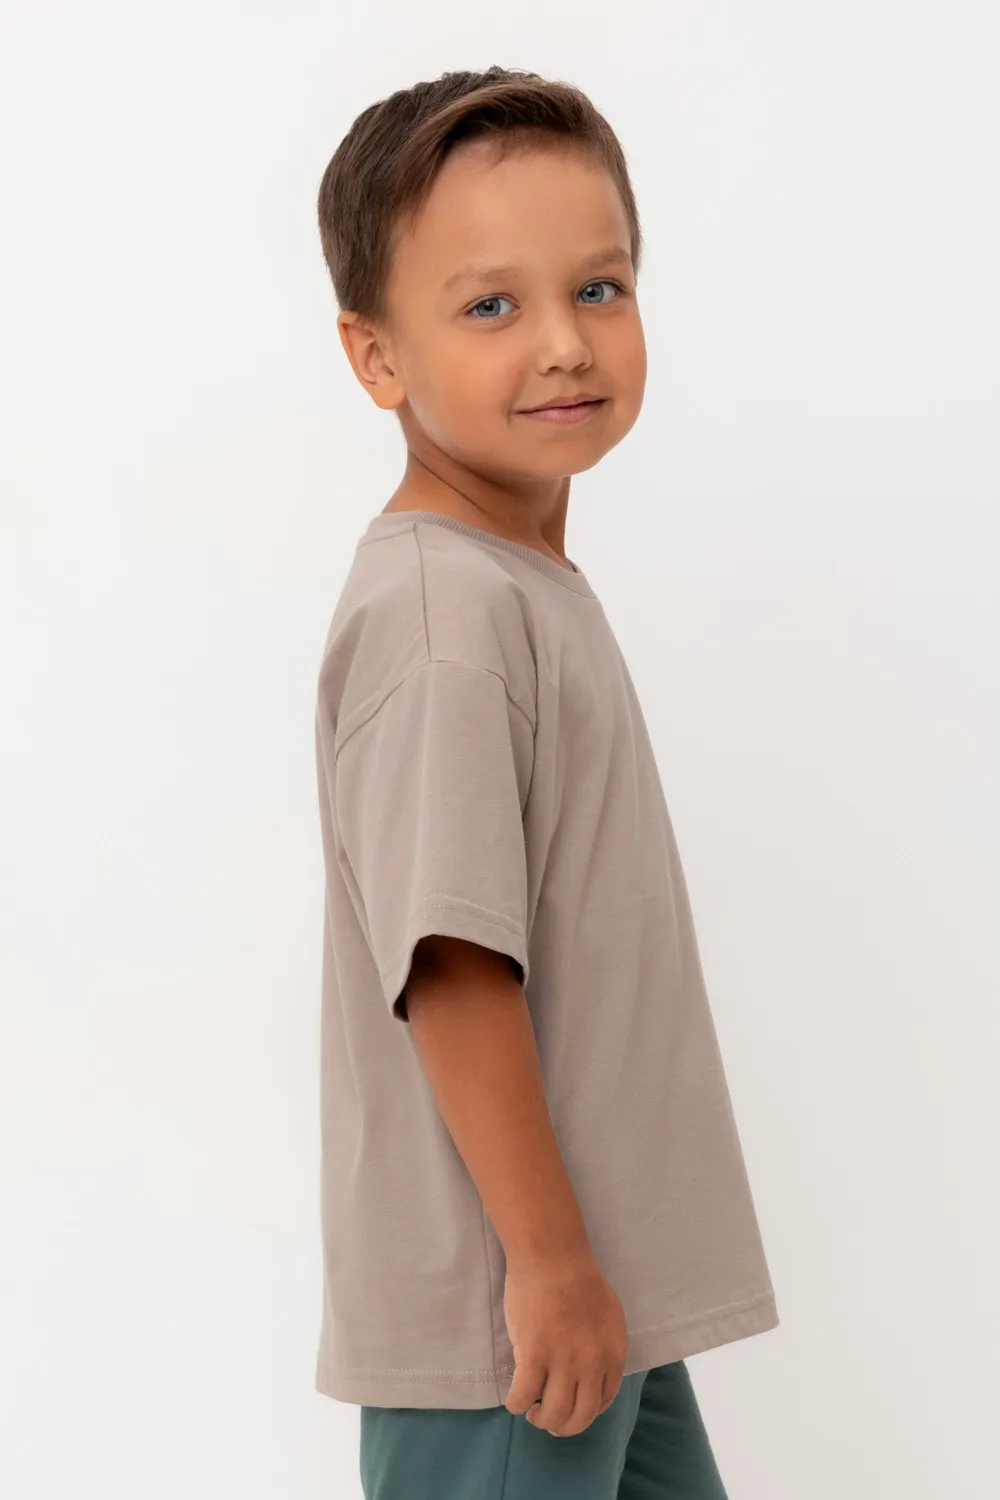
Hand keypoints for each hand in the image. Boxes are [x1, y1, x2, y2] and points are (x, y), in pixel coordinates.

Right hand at [503, 1251, 628, 1436]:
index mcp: (614, 1353)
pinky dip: (515, 1404)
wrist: (552, 1255)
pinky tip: (513, 1399)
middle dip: (563, 1426)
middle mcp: (592, 1364)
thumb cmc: (578, 1278)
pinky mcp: (533, 1354)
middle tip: (548, 1420)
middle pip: (580, 1416)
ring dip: (540, 1420)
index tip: (571, 1410)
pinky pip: (522, 1396)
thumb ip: (604, 1347)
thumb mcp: (609, 1316)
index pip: (604, 1402)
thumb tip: (592, 1372)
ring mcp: (562, 1360)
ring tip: (532, 1411)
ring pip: (552, 1413)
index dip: (585, 1413)